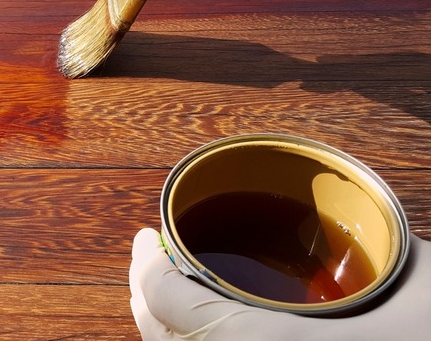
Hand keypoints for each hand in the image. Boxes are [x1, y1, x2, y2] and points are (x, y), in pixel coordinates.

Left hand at [129, 228, 430, 339]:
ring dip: (165, 328)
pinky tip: (205, 328)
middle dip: (145, 297)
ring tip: (168, 293)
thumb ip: (366, 251)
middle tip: (149, 263)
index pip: (169, 303)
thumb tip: (346, 221)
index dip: (146, 267)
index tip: (146, 238)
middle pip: (165, 340)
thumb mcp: (416, 282)